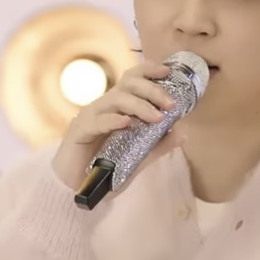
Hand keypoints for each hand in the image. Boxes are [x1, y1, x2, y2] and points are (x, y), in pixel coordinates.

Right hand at [51, 60, 185, 191]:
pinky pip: (97, 121)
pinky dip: (113, 120)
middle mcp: (105, 106)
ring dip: (140, 106)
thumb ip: (159, 145)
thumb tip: (183, 133)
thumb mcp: (139, 157)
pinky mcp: (79, 131)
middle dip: (153, 90)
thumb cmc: (105, 169)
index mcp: (118, 107)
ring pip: (116, 99)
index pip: (132, 78)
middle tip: (170, 104)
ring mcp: (91, 116)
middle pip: (128, 84)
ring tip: (157, 118)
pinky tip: (126, 124)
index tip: (167, 72)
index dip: (149, 70)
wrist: (76, 189)